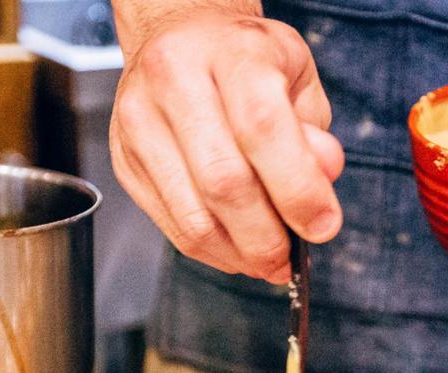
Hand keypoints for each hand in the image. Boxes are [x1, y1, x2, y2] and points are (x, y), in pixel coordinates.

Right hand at [109, 9, 343, 282]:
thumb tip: (323, 180)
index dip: (298, 191)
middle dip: (268, 238)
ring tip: (268, 260)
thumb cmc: (248, 63)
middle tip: (291, 258)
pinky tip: (236, 248)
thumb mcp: (299, 80)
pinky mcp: (124, 159)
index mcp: (231, 52)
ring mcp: (139, 120)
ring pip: (194, 217)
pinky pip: (173, 226)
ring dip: (240, 255)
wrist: (182, 37)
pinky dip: (213, 251)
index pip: (263, 129)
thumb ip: (315, 134)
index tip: (323, 227)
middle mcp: (175, 79)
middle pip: (224, 183)